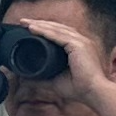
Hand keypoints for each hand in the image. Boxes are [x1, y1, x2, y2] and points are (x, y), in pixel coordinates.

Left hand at [0, 11, 115, 98]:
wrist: (92, 92)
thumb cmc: (78, 88)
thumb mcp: (54, 81)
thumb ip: (40, 78)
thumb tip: (24, 77)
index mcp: (78, 47)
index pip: (59, 33)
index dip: (44, 29)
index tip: (28, 28)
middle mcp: (81, 41)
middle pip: (57, 28)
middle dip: (39, 24)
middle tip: (22, 22)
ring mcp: (81, 41)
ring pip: (57, 29)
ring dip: (40, 25)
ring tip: (25, 23)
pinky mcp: (79, 45)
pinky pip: (59, 35)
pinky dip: (45, 31)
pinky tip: (33, 29)